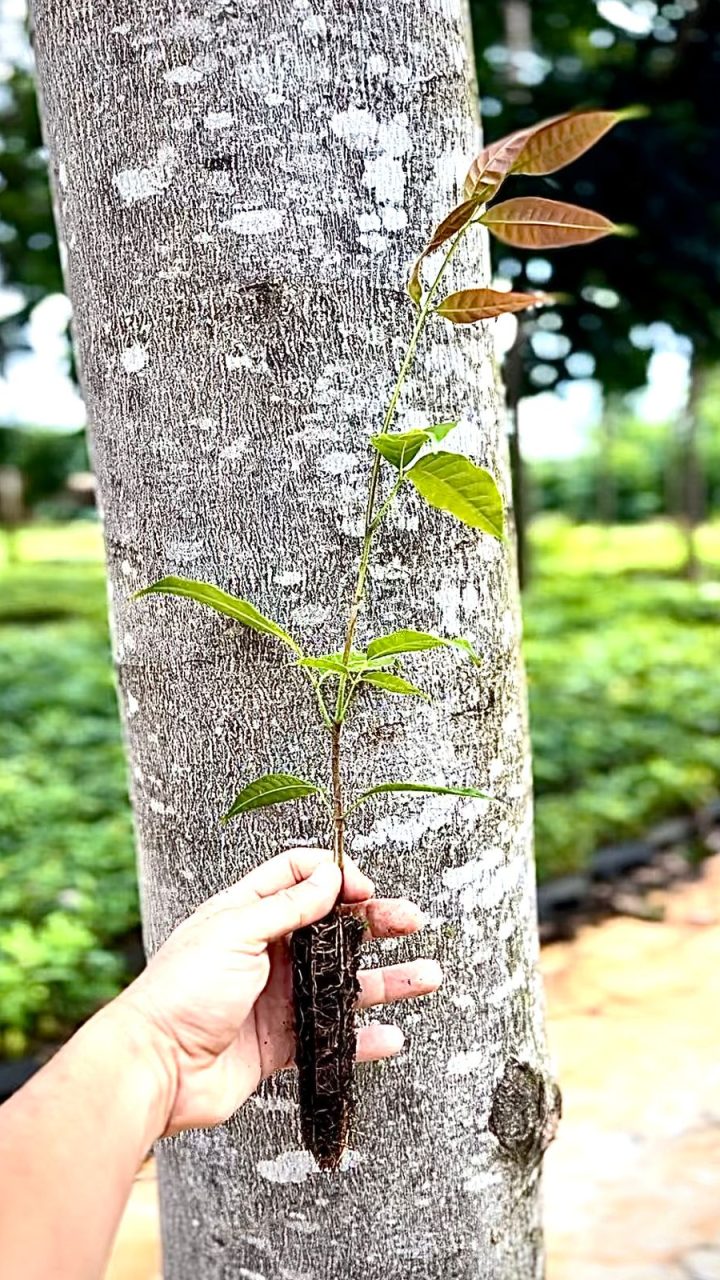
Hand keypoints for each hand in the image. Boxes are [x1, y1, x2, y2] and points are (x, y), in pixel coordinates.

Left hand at [117, 847, 441, 1134]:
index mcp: (248, 914)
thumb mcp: (235, 932)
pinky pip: (333, 1038)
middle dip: (376, 922)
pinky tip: (392, 1038)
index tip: (364, 888)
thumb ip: (287, 907)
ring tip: (428, 977)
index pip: (299, 877)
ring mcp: (277, 999)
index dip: (335, 875)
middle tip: (412, 922)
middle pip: (333, 928)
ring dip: (387, 980)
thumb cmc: (182, 991)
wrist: (156, 1069)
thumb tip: (330, 876)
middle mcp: (267, 952)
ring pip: (344, 984)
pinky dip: (365, 1040)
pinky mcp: (281, 1045)